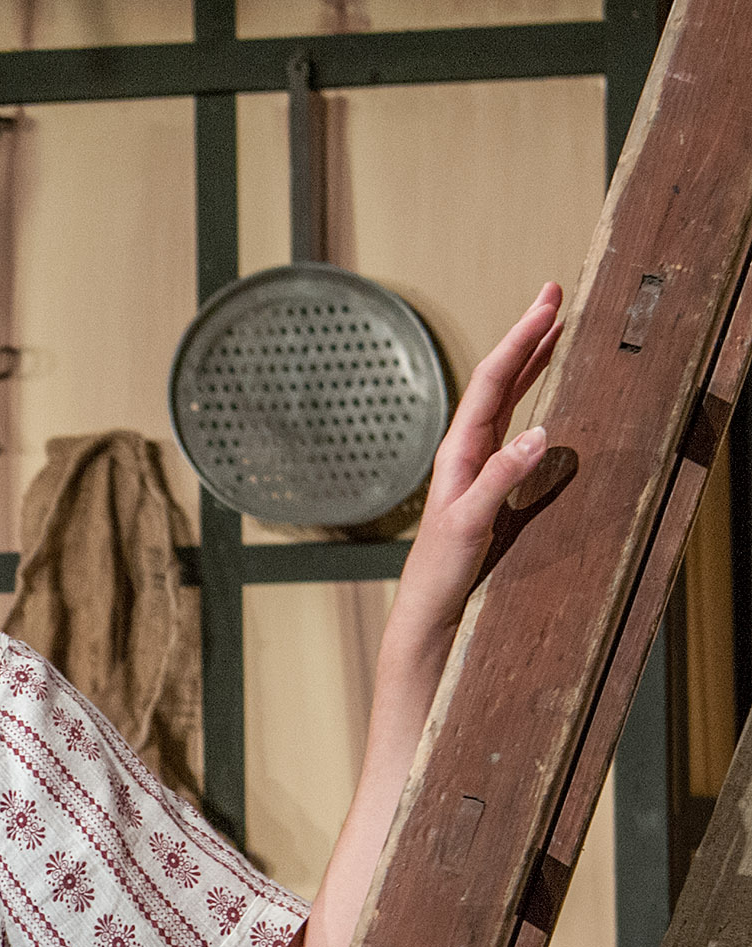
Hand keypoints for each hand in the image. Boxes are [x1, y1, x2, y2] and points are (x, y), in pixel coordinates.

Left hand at [386, 283, 563, 662]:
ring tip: (554, 328)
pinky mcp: (487, 486)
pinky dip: (530, 400)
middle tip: (554, 295)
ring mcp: (475, 468)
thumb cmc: (438, 574)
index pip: (494, 384)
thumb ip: (499, 481)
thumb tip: (539, 435)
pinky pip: (512, 429)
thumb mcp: (470, 525)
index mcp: (458, 454)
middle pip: (499, 382)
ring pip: (506, 401)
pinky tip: (542, 391)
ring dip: (530, 363)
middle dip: (527, 337)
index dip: (522, 341)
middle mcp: (465, 454)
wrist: (426, 615)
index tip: (548, 304)